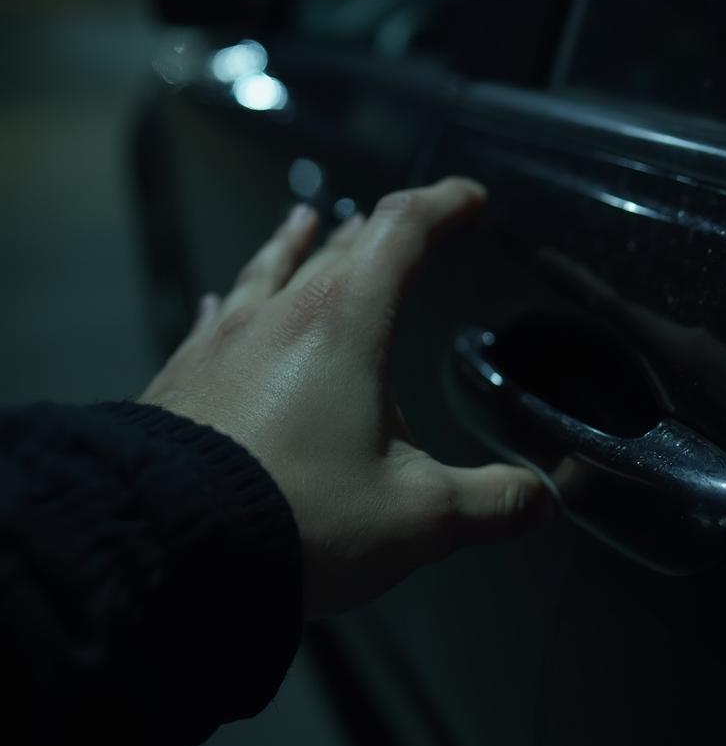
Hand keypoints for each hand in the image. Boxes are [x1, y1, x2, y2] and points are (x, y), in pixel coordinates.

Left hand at [142, 177, 549, 617]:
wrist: (163, 547)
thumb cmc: (297, 518)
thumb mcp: (416, 516)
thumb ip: (491, 502)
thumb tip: (543, 499)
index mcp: (345, 325)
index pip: (401, 232)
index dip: (442, 205)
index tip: (469, 198)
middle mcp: (280, 316)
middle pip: (337, 247)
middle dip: (378, 231)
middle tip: (404, 226)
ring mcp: (222, 343)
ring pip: (266, 272)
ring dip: (295, 245)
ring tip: (303, 220)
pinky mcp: (181, 378)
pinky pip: (211, 321)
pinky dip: (230, 303)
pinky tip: (216, 302)